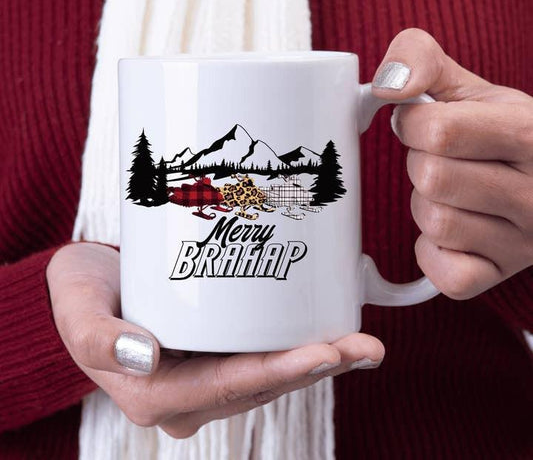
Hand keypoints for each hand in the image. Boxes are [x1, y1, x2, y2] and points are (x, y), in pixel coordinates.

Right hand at [47, 242, 384, 437]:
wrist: (87, 287)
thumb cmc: (81, 295)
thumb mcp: (78, 311)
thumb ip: (99, 339)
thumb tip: (146, 357)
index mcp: (155, 394)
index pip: (228, 388)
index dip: (279, 372)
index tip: (326, 352)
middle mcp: (187, 395)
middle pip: (261, 385)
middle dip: (316, 368)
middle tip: (364, 346)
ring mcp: (204, 379)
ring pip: (269, 376)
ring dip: (318, 362)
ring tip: (363, 343)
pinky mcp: (215, 355)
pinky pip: (263, 358)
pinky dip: (298, 349)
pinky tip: (332, 335)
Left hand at [372, 28, 532, 299]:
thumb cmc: (496, 131)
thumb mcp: (467, 85)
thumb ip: (420, 60)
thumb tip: (388, 84)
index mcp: (531, 133)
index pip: (440, 132)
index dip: (412, 124)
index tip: (421, 123)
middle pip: (432, 179)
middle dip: (420, 163)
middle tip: (442, 159)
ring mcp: (524, 242)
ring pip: (436, 223)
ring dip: (426, 204)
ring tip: (452, 192)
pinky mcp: (500, 274)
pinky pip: (444, 271)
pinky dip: (433, 251)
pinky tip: (453, 230)